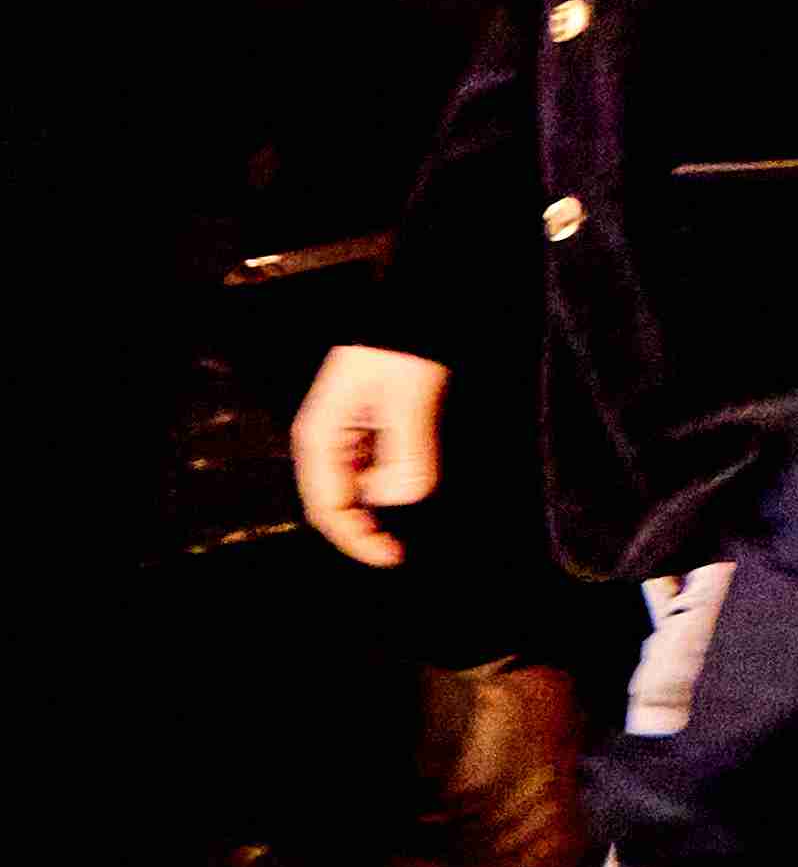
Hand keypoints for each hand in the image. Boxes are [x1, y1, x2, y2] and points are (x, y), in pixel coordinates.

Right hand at [293, 343, 451, 566]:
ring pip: (356, 491)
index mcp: (321, 438)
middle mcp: (326, 443)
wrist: (409, 310)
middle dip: (366, 531)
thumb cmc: (401, 349)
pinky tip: (409, 493)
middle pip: (338, 505)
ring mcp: (344, 437)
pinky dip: (388, 488)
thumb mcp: (409, 399)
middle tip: (398, 551)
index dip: (357, 539)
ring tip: (406, 530)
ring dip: (378, 511)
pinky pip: (371, 472)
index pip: (329, 507)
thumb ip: (407, 450)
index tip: (389, 557)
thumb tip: (402, 495)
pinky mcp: (366, 432)